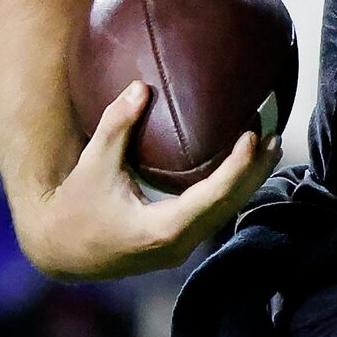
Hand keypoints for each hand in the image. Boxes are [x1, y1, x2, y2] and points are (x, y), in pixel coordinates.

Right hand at [16, 80, 277, 279]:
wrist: (60, 250)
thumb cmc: (75, 205)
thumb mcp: (93, 163)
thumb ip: (116, 125)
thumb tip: (140, 86)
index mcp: (161, 230)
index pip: (213, 197)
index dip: (238, 167)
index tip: (253, 135)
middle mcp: (178, 244)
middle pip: (230, 206)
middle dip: (255, 171)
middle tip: (275, 133)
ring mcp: (180, 248)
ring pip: (226, 213)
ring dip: (249, 180)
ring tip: (271, 145)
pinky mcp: (178, 244)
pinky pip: (215, 215)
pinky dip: (231, 189)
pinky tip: (243, 164)